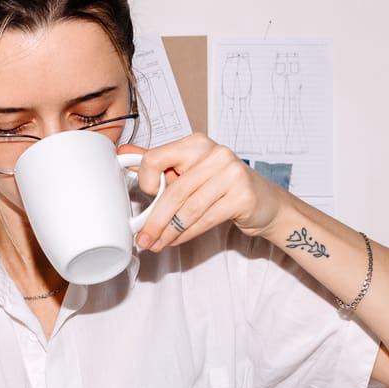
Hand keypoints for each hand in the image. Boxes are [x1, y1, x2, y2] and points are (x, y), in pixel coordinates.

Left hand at [126, 134, 285, 251]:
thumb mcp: (189, 172)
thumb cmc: (223, 187)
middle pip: (173, 191)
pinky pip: (205, 219)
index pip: (157, 158)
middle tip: (143, 239)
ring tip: (157, 244)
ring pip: (188, 209)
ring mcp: (232, 174)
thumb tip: (124, 155)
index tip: (146, 196)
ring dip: (169, 231)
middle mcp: (215, 154)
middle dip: (154, 220)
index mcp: (196, 144)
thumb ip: (159, 165)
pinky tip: (176, 240)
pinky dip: (186, 234)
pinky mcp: (242, 196)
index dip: (146, 180)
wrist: (264, 202)